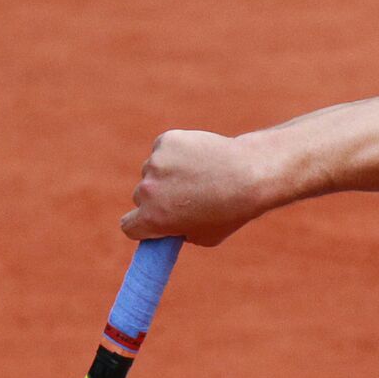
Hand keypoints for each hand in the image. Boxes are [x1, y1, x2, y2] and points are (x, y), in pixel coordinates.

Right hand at [120, 130, 269, 244]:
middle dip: (158, 199)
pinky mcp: (166, 140)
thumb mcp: (203, 237)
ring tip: (199, 176)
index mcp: (153, 219)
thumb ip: (179, 230)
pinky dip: (176, 153)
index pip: (128, 226)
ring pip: (152, 171)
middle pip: (141, 197)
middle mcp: (147, 190)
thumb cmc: (231, 211)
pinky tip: (199, 158)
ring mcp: (155, 163)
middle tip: (186, 198)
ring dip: (167, 174)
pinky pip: (163, 149)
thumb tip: (170, 224)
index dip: (142, 227)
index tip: (154, 224)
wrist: (250, 175)